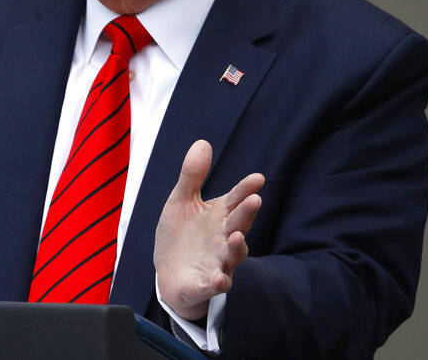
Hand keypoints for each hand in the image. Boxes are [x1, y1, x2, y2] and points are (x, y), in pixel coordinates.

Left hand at [154, 139, 263, 320]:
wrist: (170, 273)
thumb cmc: (181, 235)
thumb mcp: (181, 201)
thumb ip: (192, 176)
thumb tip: (203, 142)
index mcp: (220, 216)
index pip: (236, 199)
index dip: (246, 189)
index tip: (257, 178)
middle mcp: (224, 238)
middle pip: (239, 224)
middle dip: (247, 213)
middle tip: (254, 200)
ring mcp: (218, 261)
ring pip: (233, 255)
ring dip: (237, 247)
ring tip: (237, 236)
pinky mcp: (205, 284)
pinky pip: (216, 284)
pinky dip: (218, 282)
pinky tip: (219, 278)